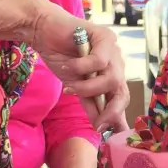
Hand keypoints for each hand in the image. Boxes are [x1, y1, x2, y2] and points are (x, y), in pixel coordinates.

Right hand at [32, 4, 128, 132]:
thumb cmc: (61, 58)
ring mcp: (113, 50)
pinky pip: (99, 61)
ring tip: (69, 88)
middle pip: (123, 92)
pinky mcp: (106, 37)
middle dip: (111, 111)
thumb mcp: (76, 88)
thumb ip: (90, 104)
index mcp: (111, 77)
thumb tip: (99, 127)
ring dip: (88, 88)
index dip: (118, 117)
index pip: (121, 99)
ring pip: (111, 78)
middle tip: (98, 124)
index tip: (113, 135)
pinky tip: (67, 66)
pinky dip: (81, 67)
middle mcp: (117, 64)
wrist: (44, 32)